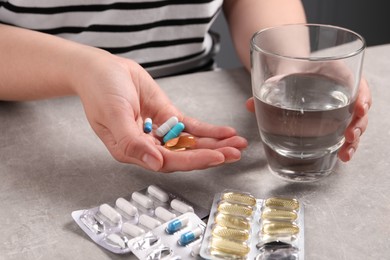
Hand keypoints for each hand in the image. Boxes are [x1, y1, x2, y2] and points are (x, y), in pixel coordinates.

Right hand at [73, 52, 247, 171]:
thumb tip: (155, 163)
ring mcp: (160, 131)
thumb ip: (133, 142)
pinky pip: (190, 126)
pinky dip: (208, 130)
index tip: (217, 157)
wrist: (102, 68)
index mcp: (133, 150)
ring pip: (191, 143)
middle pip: (185, 155)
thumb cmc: (100, 91)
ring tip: (237, 144)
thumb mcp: (114, 116)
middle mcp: (149, 145)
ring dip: (214, 144)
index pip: (169, 161)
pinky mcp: (168, 116)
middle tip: (235, 153)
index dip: (194, 160)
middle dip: (212, 154)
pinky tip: (224, 132)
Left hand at [245, 76, 371, 161]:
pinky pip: (346, 132)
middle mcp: (344, 91)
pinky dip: (346, 144)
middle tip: (349, 135)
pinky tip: (342, 155)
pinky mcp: (336, 121)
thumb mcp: (282, 75)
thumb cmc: (292, 72)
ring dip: (354, 139)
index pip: (358, 82)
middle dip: (359, 124)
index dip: (363, 95)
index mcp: (338, 74)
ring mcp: (342, 108)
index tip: (360, 107)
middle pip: (360, 108)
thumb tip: (249, 105)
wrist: (292, 73)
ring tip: (346, 152)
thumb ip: (269, 88)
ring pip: (356, 124)